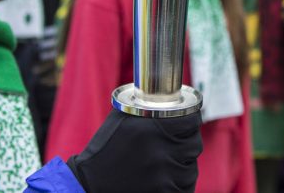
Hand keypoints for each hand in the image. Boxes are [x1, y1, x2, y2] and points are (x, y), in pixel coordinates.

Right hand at [68, 109, 201, 192]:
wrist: (89, 185)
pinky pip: (185, 189)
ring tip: (163, 166)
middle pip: (194, 145)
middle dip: (185, 145)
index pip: (191, 121)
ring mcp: (163, 178)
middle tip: (173, 147)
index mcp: (151, 127)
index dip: (190, 122)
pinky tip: (163, 181)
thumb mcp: (122, 119)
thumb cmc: (105, 150)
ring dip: (182, 167)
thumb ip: (149, 109)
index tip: (186, 125)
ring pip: (191, 170)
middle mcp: (160, 152)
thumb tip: (173, 99)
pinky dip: (178, 186)